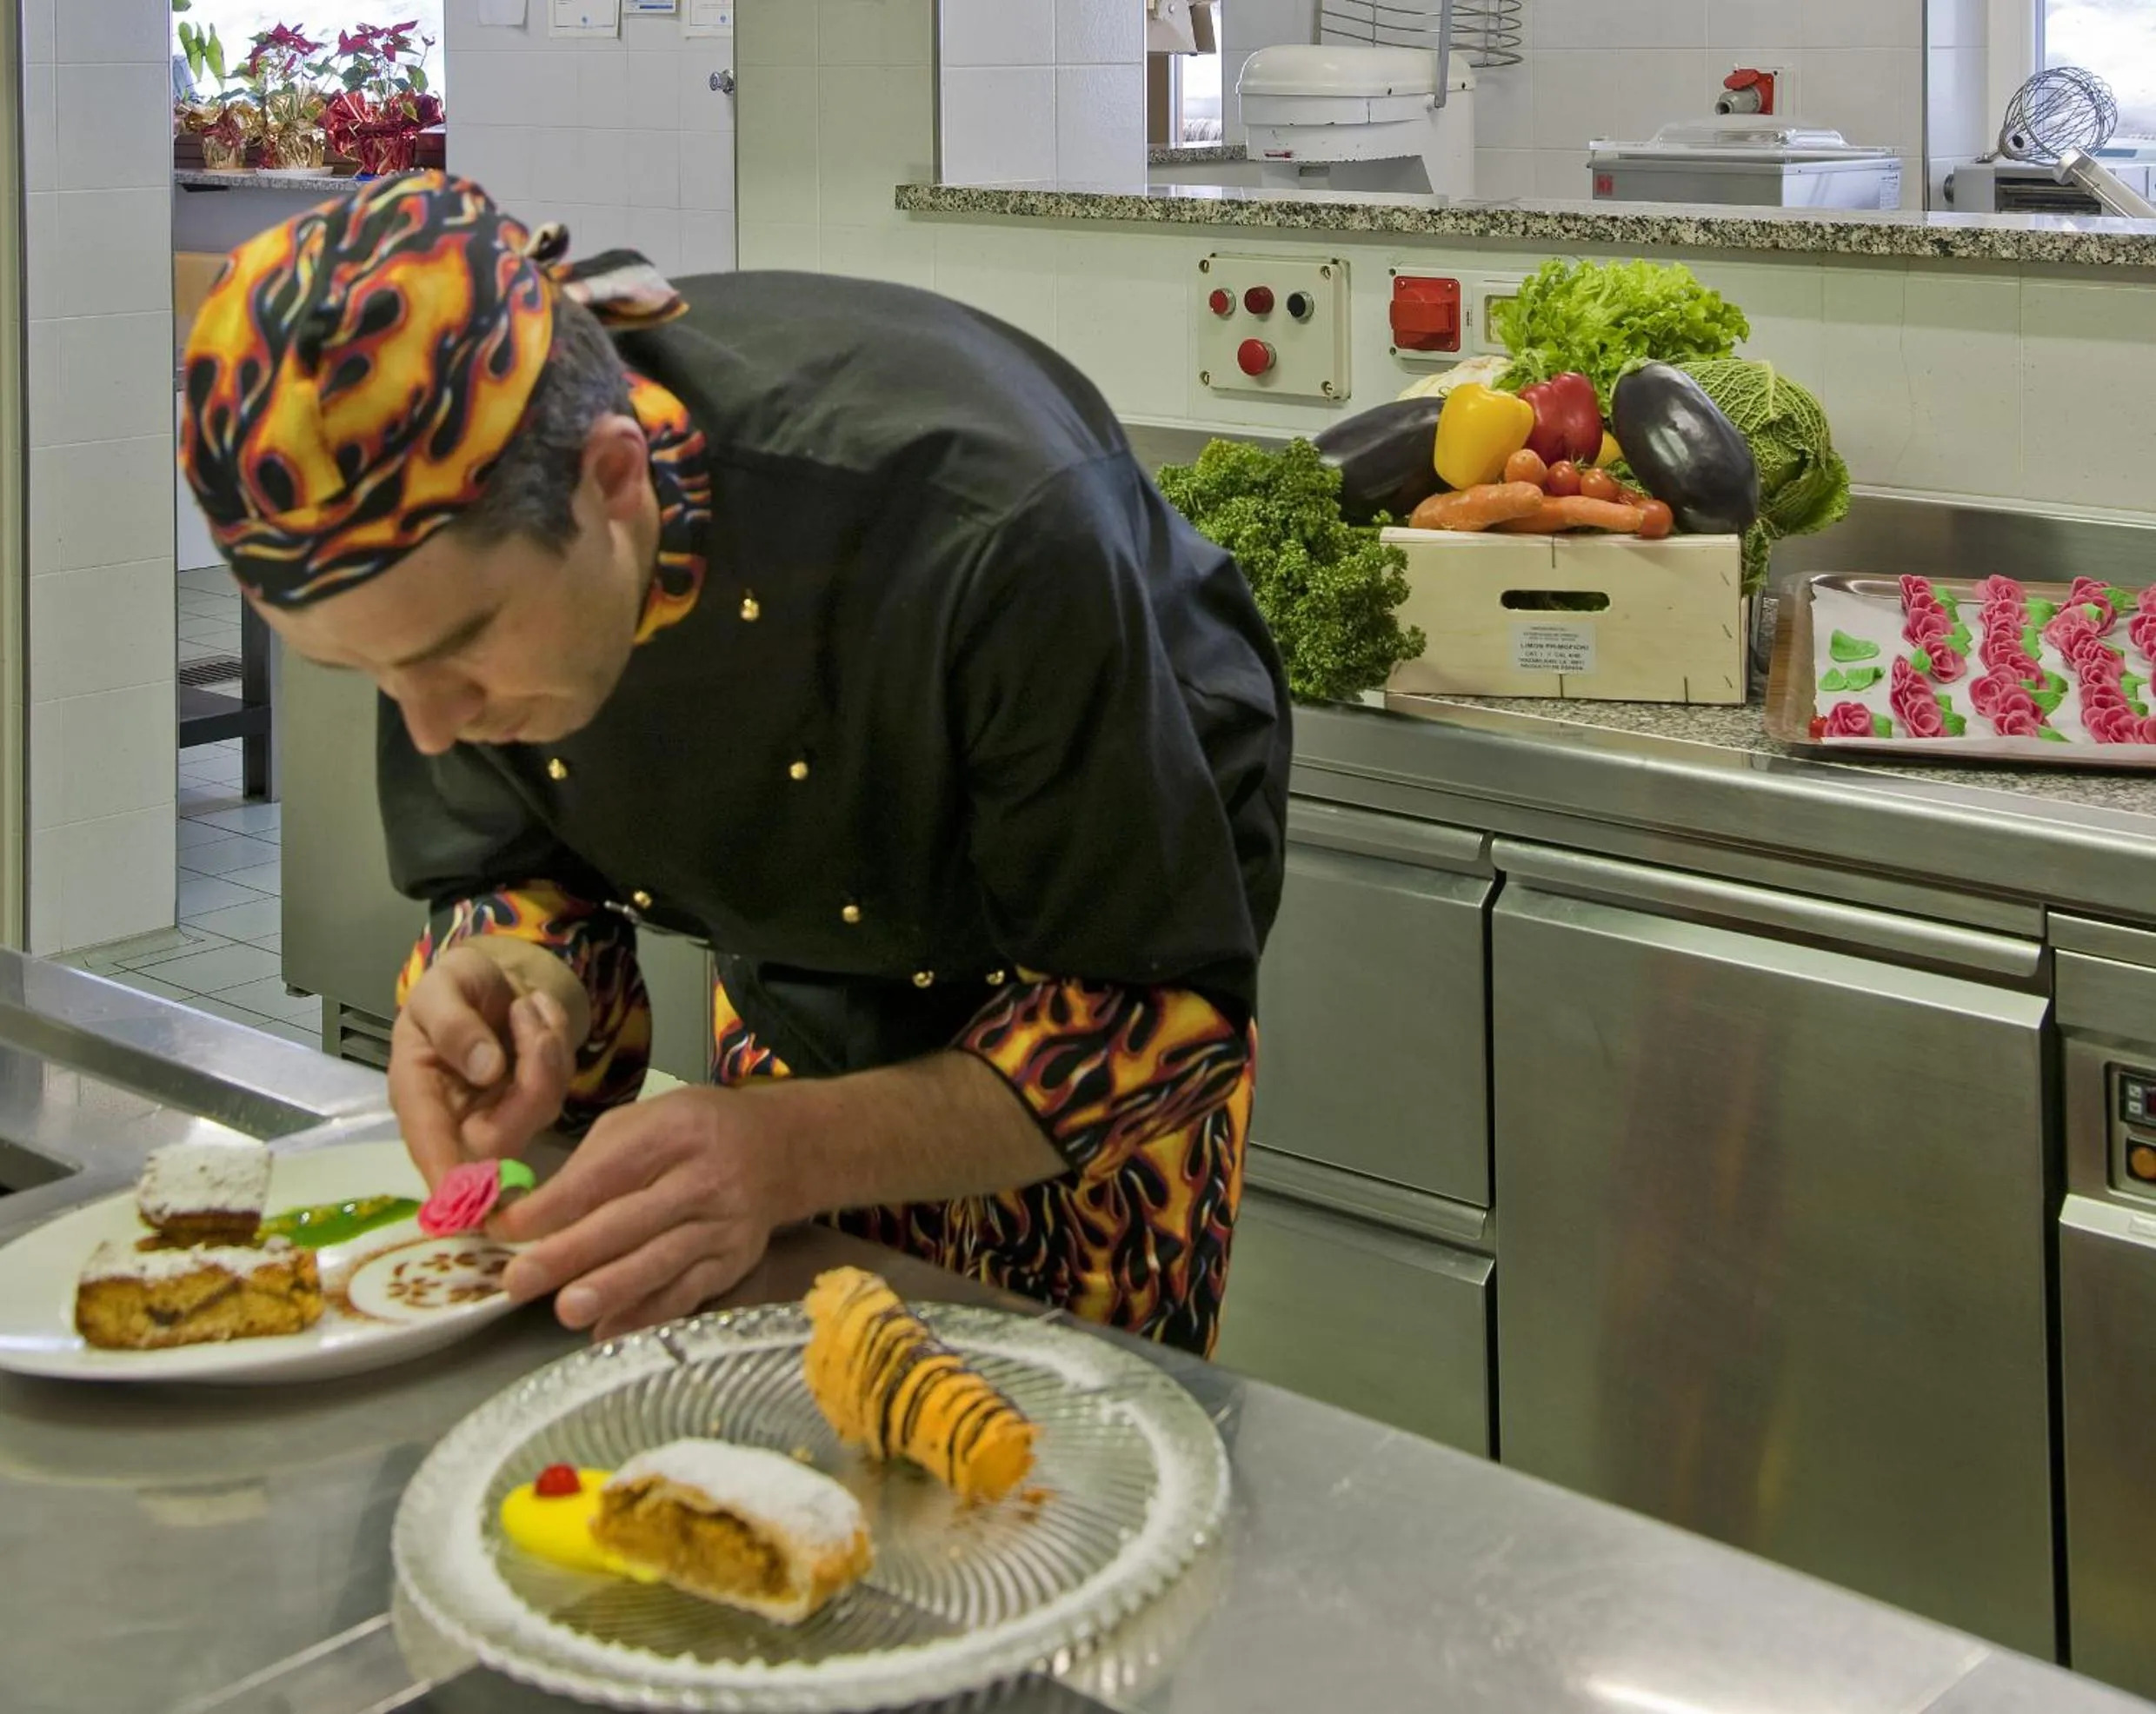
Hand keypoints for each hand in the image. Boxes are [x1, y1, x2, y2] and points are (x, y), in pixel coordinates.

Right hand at [388, 944, 575, 1189]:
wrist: (489, 976)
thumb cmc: (451, 987)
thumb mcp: (439, 989)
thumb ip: (453, 1026)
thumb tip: (486, 1070)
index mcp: (419, 1094)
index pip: (431, 1147)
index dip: (449, 1176)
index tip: (472, 1206)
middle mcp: (460, 1117)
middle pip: (501, 1139)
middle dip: (531, 1078)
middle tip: (524, 1010)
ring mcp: (504, 1113)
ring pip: (541, 1105)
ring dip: (545, 1045)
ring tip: (524, 1002)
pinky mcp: (538, 1100)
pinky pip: (562, 1080)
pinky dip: (558, 1037)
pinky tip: (536, 1010)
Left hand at [495, 1087, 790, 1339]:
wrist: (780, 1150)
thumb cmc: (692, 1132)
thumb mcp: (643, 1121)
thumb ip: (590, 1164)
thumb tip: (529, 1217)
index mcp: (671, 1133)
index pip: (604, 1174)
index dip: (552, 1205)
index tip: (505, 1228)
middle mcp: (702, 1179)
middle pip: (629, 1221)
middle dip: (570, 1254)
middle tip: (519, 1281)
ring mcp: (722, 1225)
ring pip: (662, 1262)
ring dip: (612, 1289)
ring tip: (567, 1311)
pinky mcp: (733, 1261)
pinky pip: (687, 1292)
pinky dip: (647, 1314)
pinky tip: (607, 1330)